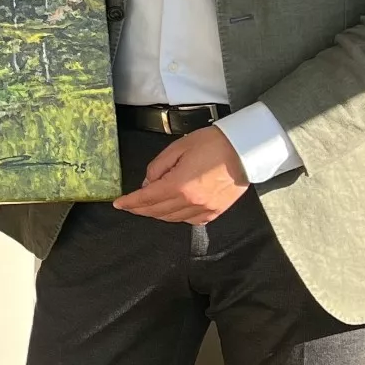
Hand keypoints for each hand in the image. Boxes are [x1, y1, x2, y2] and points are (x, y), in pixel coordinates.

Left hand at [113, 127, 248, 224]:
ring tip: (150, 205)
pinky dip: (178, 217)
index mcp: (179, 185)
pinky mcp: (216, 211)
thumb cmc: (212, 143)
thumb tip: (147, 184)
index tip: (119, 204)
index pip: (147, 199)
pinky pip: (191, 220)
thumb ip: (158, 167)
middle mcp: (191, 202)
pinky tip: (174, 208)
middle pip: (158, 212)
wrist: (245, 149)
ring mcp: (205, 209)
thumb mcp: (177, 148)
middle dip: (141, 209)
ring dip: (158, 213)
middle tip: (131, 204)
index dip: (130, 203)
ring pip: (173, 219)